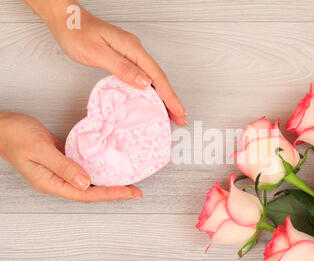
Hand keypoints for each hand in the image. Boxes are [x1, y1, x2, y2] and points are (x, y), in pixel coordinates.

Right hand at [0, 112, 142, 202]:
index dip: (109, 194)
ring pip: (89, 182)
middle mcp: (57, 181)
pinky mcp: (61, 162)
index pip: (86, 194)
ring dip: (108, 184)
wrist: (1, 126)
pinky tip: (109, 169)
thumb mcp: (39, 149)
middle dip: (114, 193)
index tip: (129, 192)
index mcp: (50, 182)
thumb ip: (63, 166)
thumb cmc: (15, 135)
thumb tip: (85, 182)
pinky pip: (84, 170)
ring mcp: (59, 172)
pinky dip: (98, 171)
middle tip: (136, 192)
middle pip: (90, 192)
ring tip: (128, 184)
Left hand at [24, 0, 185, 125]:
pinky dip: (151, 90)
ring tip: (170, 113)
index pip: (157, 77)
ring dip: (163, 97)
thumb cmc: (77, 33)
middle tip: (179, 118)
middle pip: (160, 79)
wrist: (66, 20)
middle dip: (171, 100)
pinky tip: (152, 99)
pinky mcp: (125, 57)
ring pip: (152, 79)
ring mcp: (131, 54)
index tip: (178, 111)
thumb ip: (123, 68)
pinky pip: (143, 76)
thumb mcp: (98, 53)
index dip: (170, 96)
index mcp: (133, 49)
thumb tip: (145, 83)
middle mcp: (135, 51)